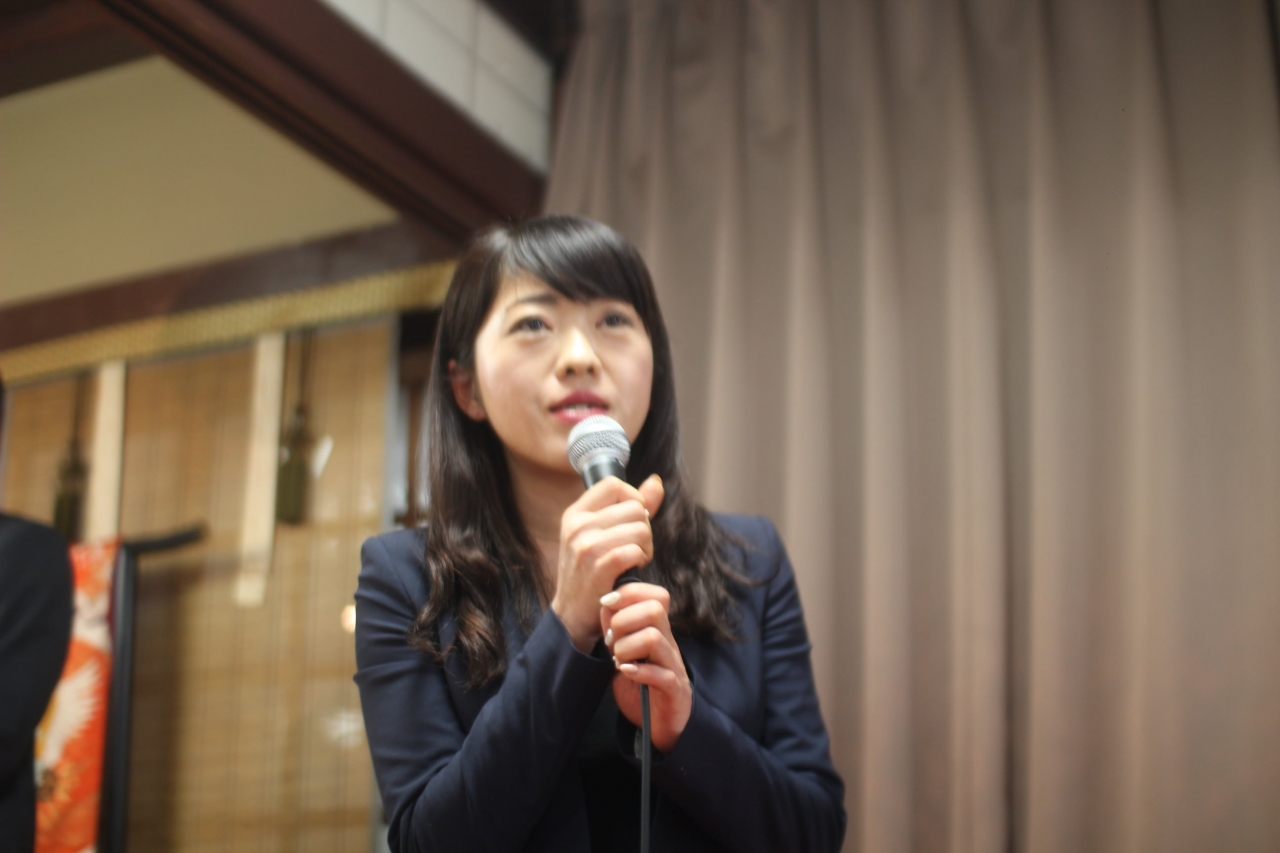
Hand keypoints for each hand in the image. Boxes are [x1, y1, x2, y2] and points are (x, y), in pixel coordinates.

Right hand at [550, 474, 664, 651]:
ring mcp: (585, 545)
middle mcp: (577, 525)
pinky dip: (641, 559)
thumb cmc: (591, 574)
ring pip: (640, 528)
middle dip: (644, 528)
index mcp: (575, 513)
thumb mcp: (600, 535)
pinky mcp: (597, 566)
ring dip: (646, 546)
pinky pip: (634, 550)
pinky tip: (633, 569)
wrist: (572, 616)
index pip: (613, 483)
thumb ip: (630, 507)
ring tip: (635, 560)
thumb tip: (656, 482)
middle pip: (634, 507)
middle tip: (636, 548)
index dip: (633, 498)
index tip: (634, 521)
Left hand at [601, 582, 691, 753]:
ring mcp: (674, 666)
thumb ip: (616, 630)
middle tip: (611, 642)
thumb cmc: (640, 687)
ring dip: (626, 648)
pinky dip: (638, 672)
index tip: (606, 603)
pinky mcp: (675, 690)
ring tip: (618, 662)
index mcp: (659, 631)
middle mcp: (669, 644)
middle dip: (623, 621)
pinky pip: (661, 674)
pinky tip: (626, 673)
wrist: (659, 726)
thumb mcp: (623, 654)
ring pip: (653, 638)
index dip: (629, 593)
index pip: (656, 595)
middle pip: (655, 610)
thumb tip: (606, 604)